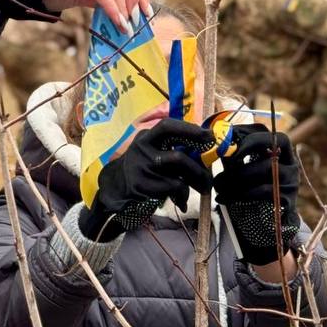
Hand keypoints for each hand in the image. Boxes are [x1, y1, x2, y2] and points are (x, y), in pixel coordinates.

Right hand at [81, 119, 213, 241]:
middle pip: (178, 157)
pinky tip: (182, 200)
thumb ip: (171, 146)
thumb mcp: (151, 149)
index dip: (190, 130)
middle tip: (209, 176)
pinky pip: (173, 190)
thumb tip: (205, 148)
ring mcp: (142, 169)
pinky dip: (183, 195)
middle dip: (199, 168)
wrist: (116, 185)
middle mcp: (143, 150)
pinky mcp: (143, 186)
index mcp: (147, 137)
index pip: (168, 126)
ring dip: (195, 183)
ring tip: (202, 188)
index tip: (209, 136)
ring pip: (178, 177)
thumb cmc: (143, 166)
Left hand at [212, 125, 300, 264]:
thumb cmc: (248, 191)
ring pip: (265, 169)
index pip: (268, 132)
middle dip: (242, 151)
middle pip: (269, 146)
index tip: (225, 140)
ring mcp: (291, 183)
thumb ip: (232, 154)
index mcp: (280, 153)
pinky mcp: (287, 201)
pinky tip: (223, 198)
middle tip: (221, 159)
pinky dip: (239, 194)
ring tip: (217, 184)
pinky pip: (263, 192)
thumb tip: (212, 139)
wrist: (263, 227)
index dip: (246, 133)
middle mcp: (290, 165)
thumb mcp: (240, 169)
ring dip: (236, 176)